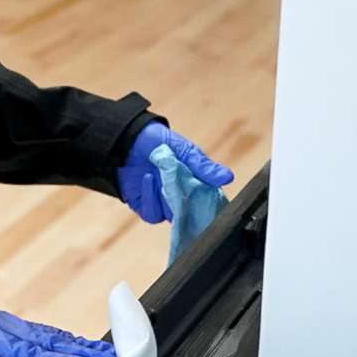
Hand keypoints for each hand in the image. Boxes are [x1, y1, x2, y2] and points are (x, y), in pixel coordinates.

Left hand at [118, 124, 233, 224]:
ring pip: (173, 217)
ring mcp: (163, 204)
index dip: (211, 206)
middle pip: (191, 216)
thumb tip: (228, 177)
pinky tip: (149, 178)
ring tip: (163, 178)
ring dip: (169, 201)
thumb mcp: (186, 151)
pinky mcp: (145, 206)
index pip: (208, 203)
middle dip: (191, 211)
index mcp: (195, 184)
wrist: (128, 138)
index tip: (212, 204)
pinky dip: (151, 198)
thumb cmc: (160, 141)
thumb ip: (204, 167)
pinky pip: (152, 214)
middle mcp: (180, 198)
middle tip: (188, 197)